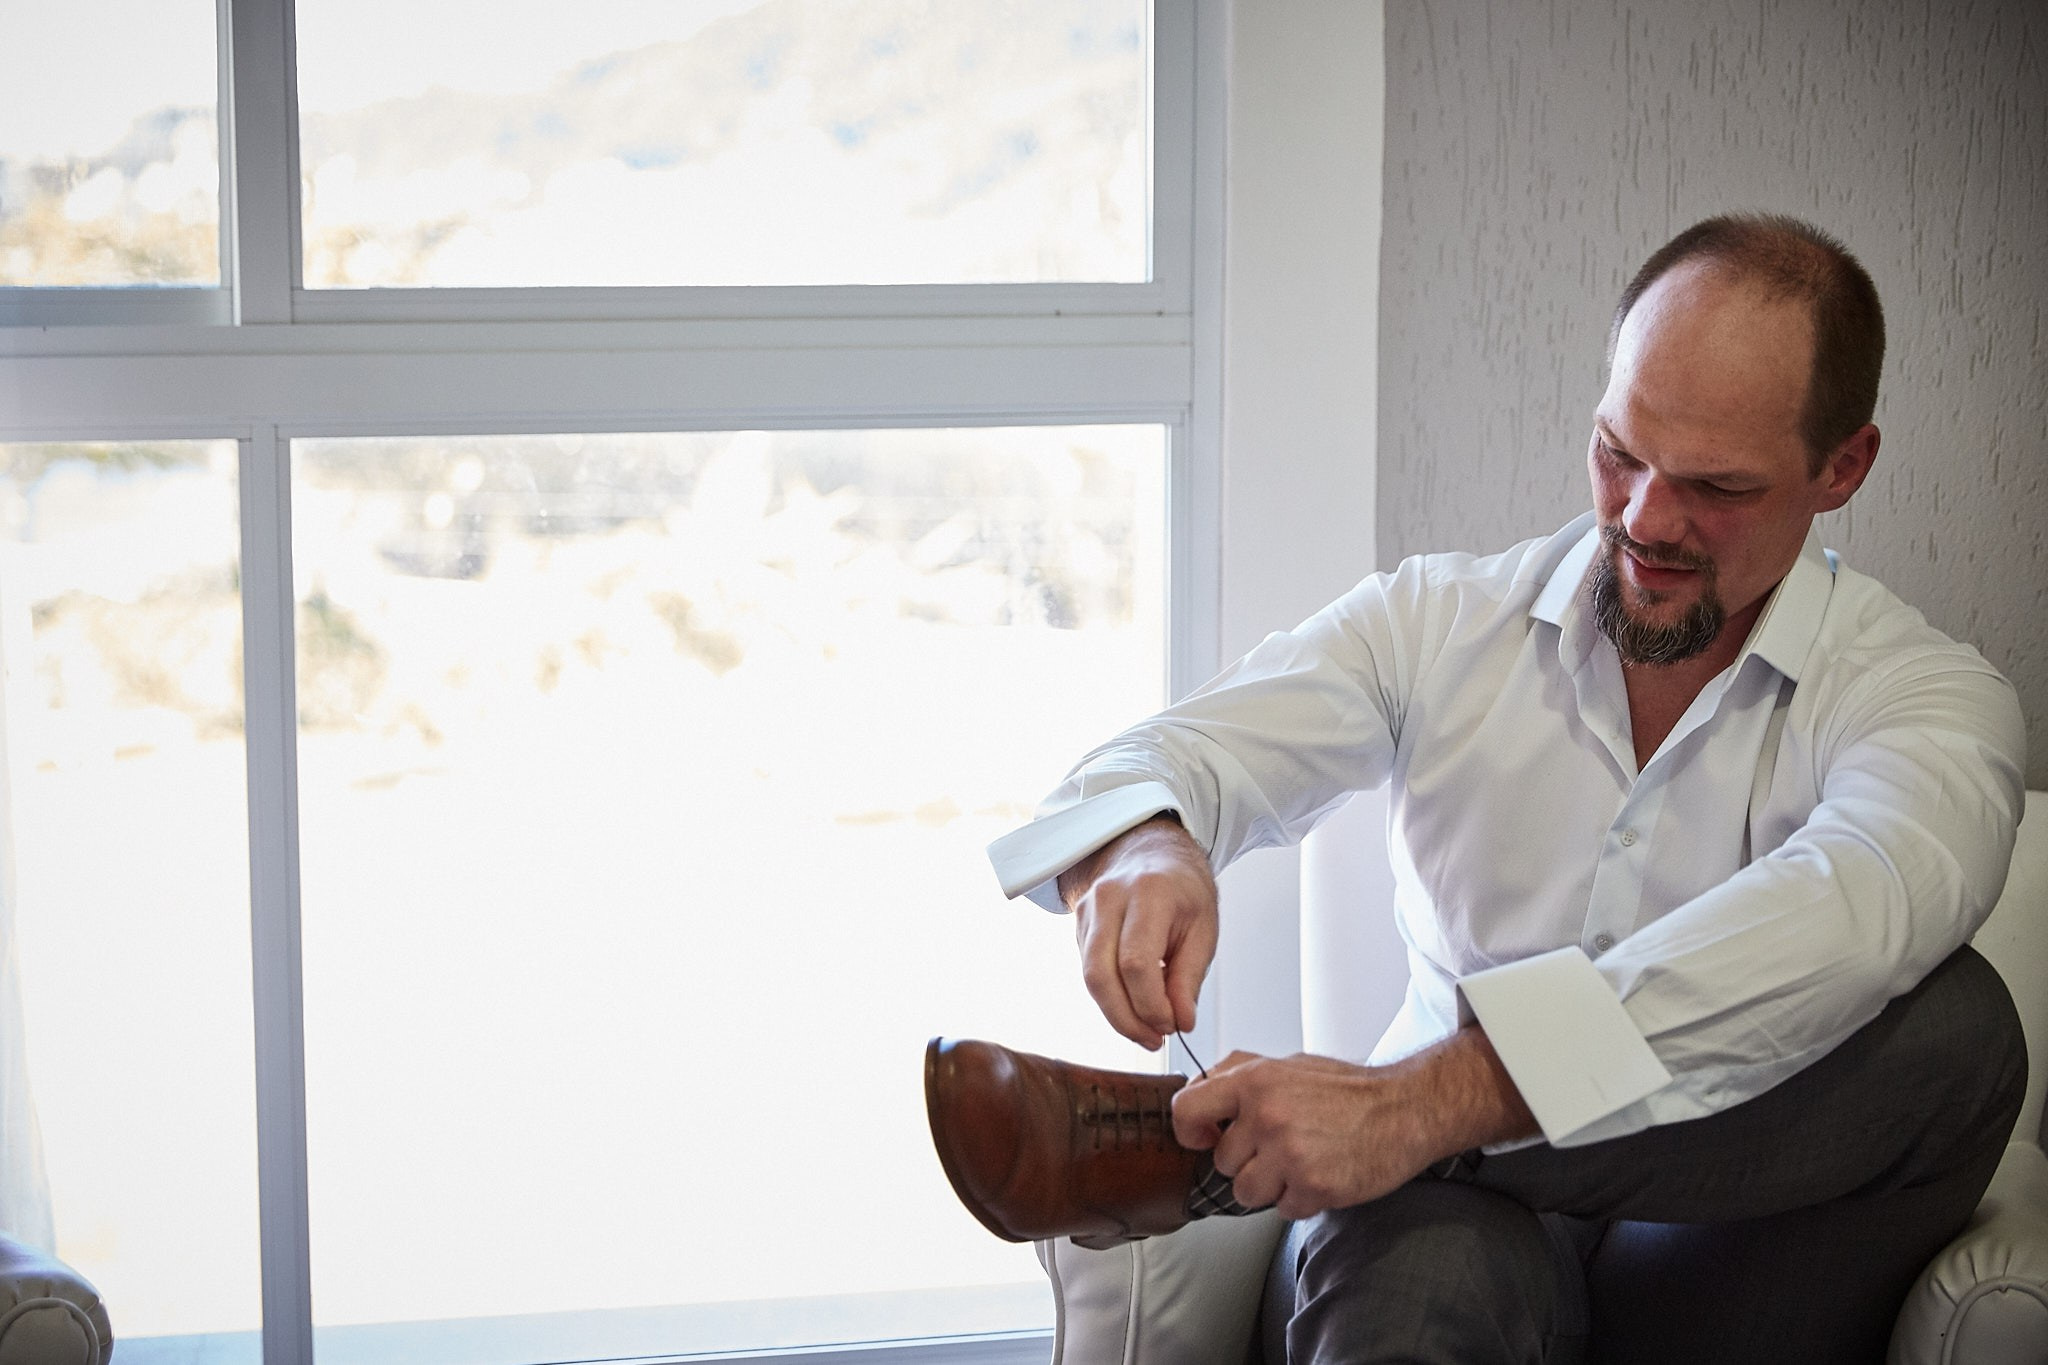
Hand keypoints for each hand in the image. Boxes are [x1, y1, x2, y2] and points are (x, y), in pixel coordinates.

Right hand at [1058, 816, 1217, 1050]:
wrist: (1152, 854)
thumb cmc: (1183, 892)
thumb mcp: (1203, 931)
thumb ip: (1189, 979)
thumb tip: (1180, 1022)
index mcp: (1149, 893)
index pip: (1136, 963)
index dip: (1151, 1005)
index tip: (1171, 1025)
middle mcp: (1110, 897)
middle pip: (1101, 975)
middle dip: (1126, 1019)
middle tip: (1153, 1039)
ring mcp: (1088, 909)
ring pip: (1090, 978)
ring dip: (1117, 1014)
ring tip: (1146, 1030)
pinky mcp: (1078, 923)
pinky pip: (1089, 971)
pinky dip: (1111, 997)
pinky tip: (1134, 1004)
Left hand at [1169, 1029, 1538, 1219]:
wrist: (1404, 1110)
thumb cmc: (1346, 1089)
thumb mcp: (1286, 1064)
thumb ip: (1238, 1074)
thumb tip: (1197, 1090)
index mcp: (1255, 1081)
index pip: (1186, 1110)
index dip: (1190, 1130)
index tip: (1205, 1137)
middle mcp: (1267, 1116)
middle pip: (1221, 1162)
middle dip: (1246, 1160)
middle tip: (1280, 1144)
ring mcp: (1290, 1154)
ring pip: (1246, 1191)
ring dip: (1270, 1184)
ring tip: (1299, 1161)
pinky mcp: (1314, 1187)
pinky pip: (1282, 1209)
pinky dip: (1299, 1199)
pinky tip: (1320, 1173)